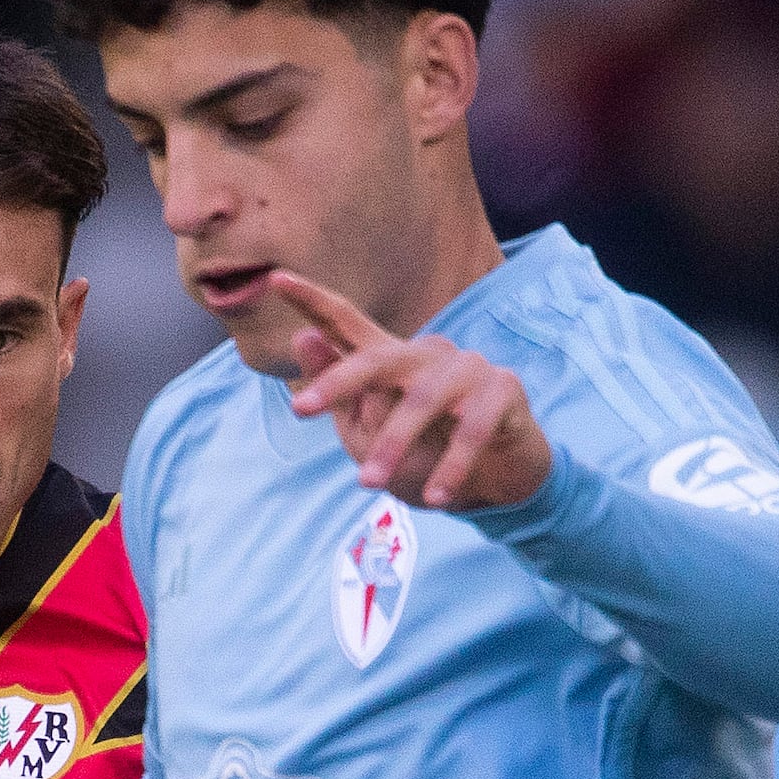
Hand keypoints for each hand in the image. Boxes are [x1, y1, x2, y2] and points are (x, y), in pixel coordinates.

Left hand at [266, 270, 552, 512]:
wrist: (498, 483)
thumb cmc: (427, 455)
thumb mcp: (369, 433)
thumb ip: (338, 389)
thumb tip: (302, 338)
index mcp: (390, 361)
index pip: (347, 324)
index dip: (312, 301)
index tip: (274, 280)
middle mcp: (427, 353)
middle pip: (378, 358)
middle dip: (337, 382)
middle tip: (300, 411)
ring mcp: (468, 367)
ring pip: (422, 399)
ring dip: (394, 444)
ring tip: (369, 484)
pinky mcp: (504, 389)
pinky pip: (472, 428)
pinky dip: (452, 467)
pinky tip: (436, 498)